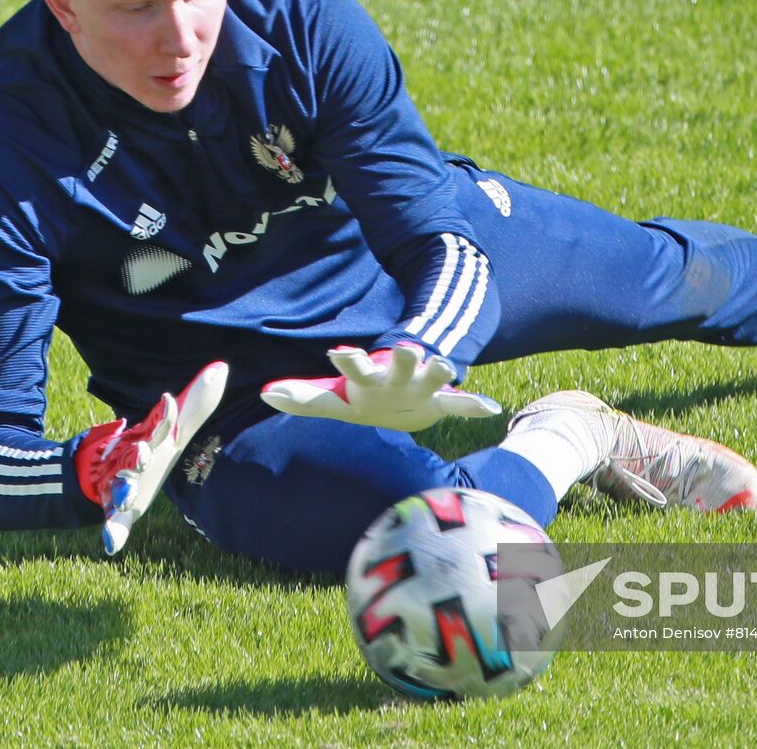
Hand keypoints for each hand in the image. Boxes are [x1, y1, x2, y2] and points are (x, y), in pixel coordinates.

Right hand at [76, 361, 227, 554]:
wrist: (103, 474)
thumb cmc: (150, 449)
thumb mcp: (173, 429)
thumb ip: (197, 402)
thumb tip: (221, 366)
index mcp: (151, 439)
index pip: (159, 425)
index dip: (165, 415)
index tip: (169, 401)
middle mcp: (134, 459)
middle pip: (137, 454)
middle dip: (139, 454)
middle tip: (144, 453)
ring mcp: (122, 484)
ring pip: (121, 486)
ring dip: (123, 490)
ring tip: (124, 495)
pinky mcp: (116, 509)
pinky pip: (115, 522)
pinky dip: (114, 532)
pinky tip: (113, 545)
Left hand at [260, 342, 500, 431]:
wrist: (408, 392)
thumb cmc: (368, 394)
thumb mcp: (336, 399)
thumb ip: (304, 398)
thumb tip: (265, 394)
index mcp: (369, 377)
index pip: (355, 367)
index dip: (349, 361)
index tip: (339, 353)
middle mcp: (397, 376)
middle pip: (400, 363)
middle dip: (404, 356)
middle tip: (405, 346)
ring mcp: (423, 384)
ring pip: (434, 375)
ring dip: (442, 370)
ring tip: (450, 366)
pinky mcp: (443, 399)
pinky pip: (461, 403)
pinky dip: (475, 405)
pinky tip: (492, 409)